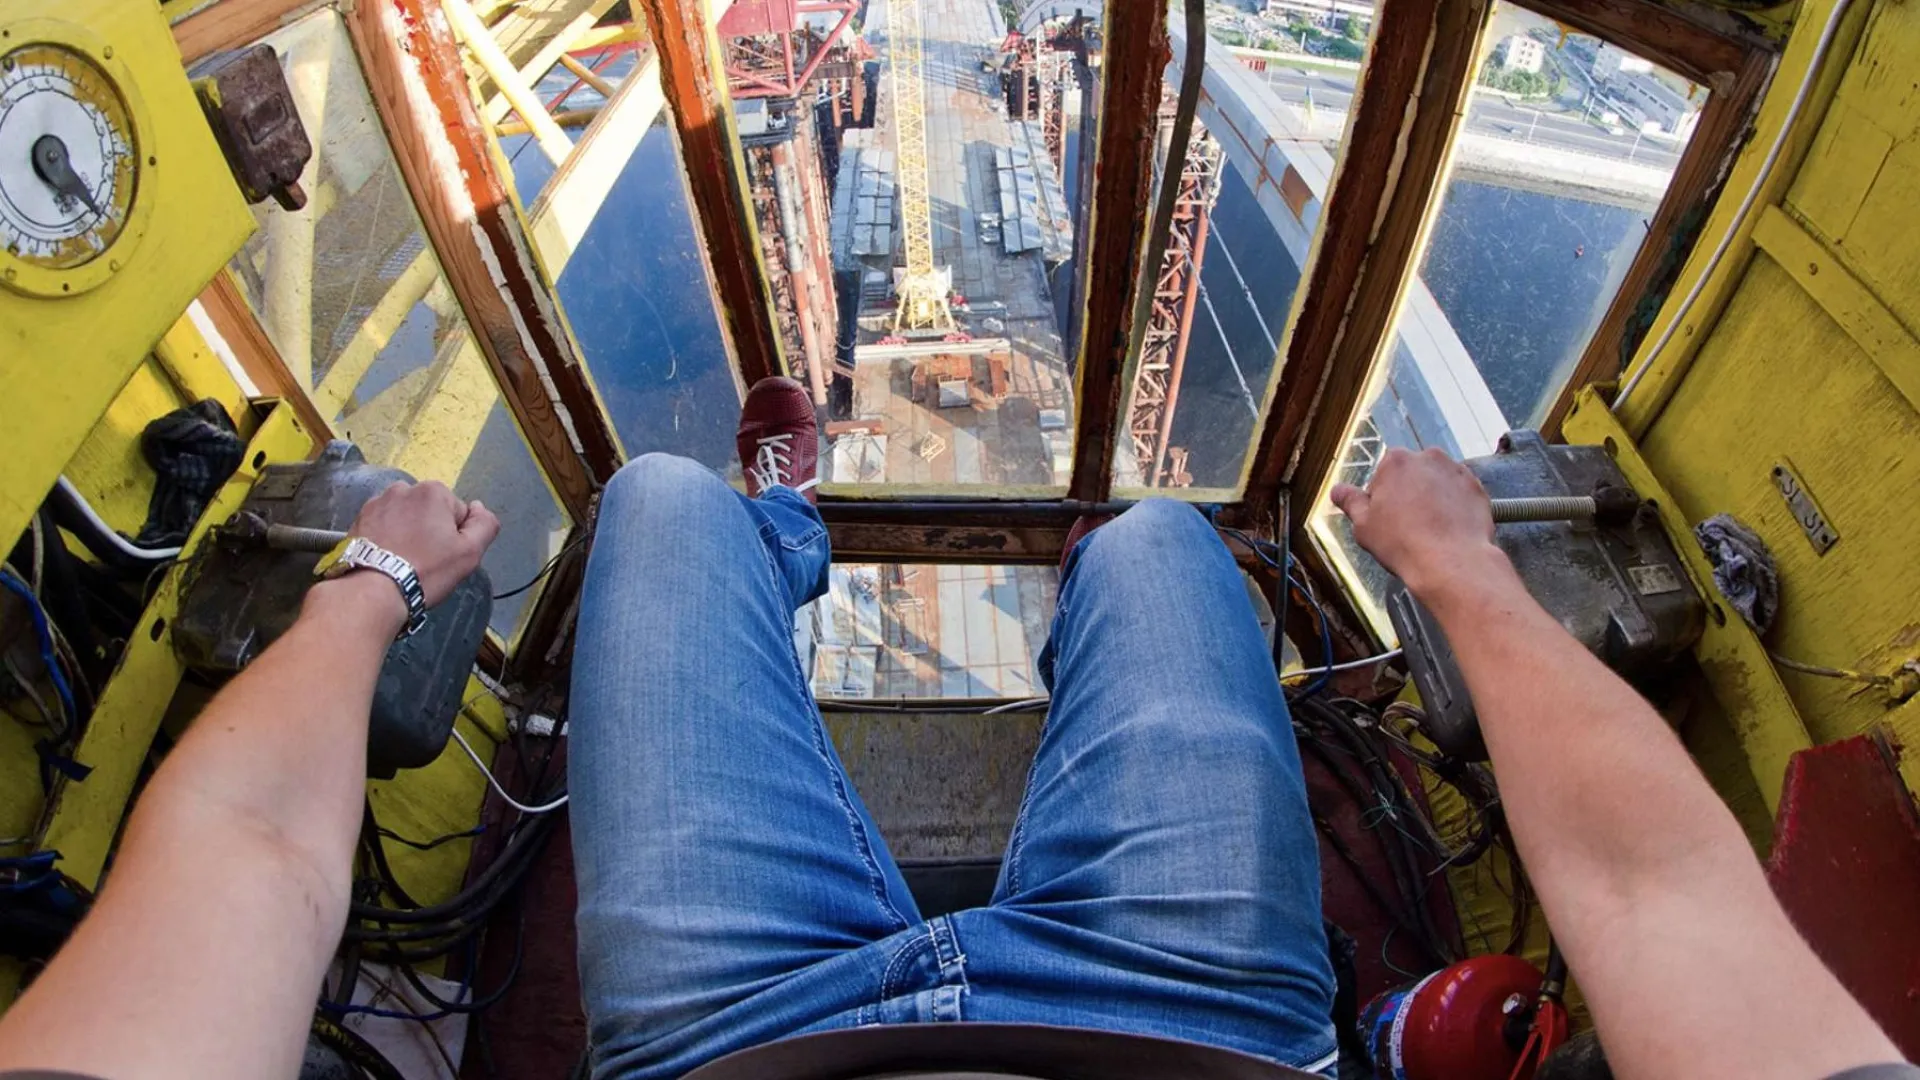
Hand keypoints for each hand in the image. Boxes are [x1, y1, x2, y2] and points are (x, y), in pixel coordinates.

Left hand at [349, 481, 500, 606]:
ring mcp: (377, 502)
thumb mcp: (470, 552)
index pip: (458, 513)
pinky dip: (387, 536)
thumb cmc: (425, 571)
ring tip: (403, 560)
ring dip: (408, 532)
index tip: (444, 556)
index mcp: (434, 491)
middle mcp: (403, 488)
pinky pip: (383, 524)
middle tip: (425, 560)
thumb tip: (478, 507)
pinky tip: (387, 557)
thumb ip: (485, 524)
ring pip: (406, 517)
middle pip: (430, 511)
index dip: (456, 537)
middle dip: (430, 531)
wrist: (372, 590)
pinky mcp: (358, 518)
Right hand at [1330, 447, 1503, 600]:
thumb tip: (1337, 490)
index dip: (1382, 498)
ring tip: (1430, 529)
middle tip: (1407, 525)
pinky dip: (1454, 506)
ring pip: (1437, 482)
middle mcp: (1428, 457)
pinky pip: (1459, 494)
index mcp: (1396, 461)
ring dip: (1432, 498)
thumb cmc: (1403, 543)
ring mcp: (1456, 471)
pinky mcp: (1477, 488)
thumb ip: (1350, 502)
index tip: (1386, 518)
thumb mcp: (1363, 525)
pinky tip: (1448, 530)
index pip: (1383, 474)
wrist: (1451, 562)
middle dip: (1409, 493)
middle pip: (1412, 474)